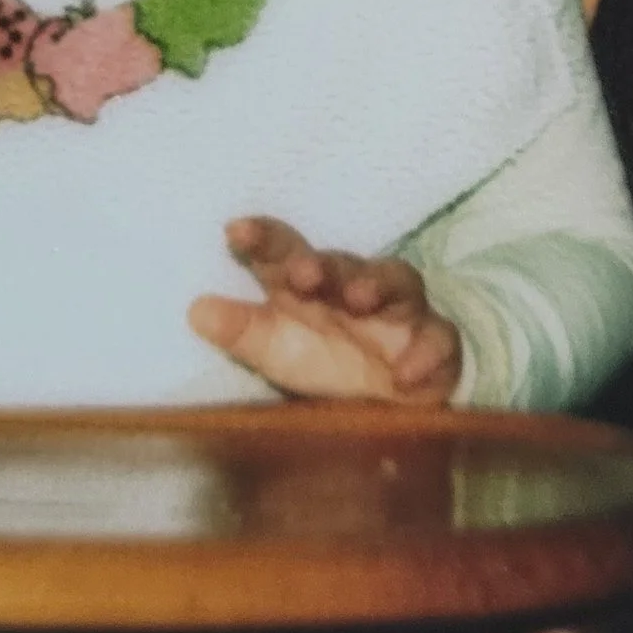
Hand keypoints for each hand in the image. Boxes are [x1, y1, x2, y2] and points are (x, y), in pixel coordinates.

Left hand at [188, 217, 461, 404]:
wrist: (390, 400)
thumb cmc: (324, 358)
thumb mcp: (274, 350)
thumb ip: (240, 331)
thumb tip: (195, 310)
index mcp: (309, 282)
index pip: (284, 249)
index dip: (262, 237)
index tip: (235, 232)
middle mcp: (355, 285)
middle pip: (342, 262)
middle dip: (324, 264)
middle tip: (302, 273)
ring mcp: (401, 310)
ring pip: (397, 283)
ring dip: (378, 285)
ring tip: (360, 298)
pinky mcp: (436, 342)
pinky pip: (438, 339)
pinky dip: (425, 354)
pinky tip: (406, 373)